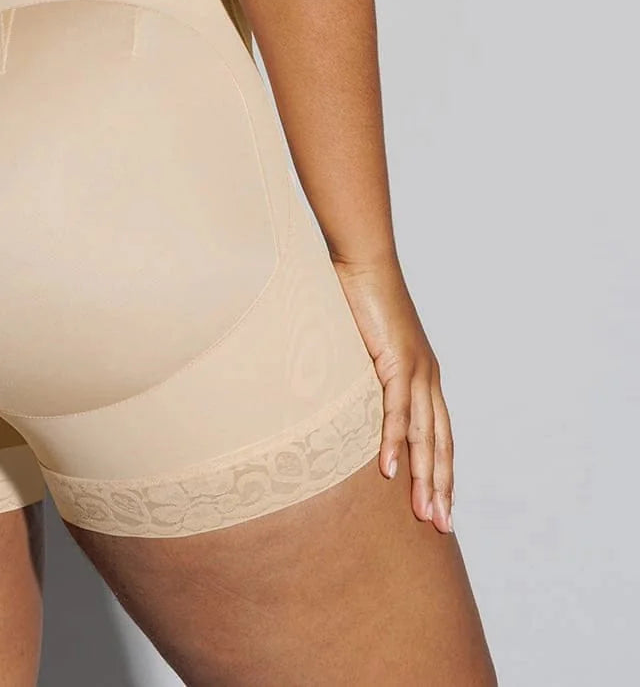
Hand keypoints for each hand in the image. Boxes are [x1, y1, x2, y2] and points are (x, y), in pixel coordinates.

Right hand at [331, 256, 454, 534]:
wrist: (363, 260)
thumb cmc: (358, 296)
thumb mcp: (362, 346)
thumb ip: (362, 374)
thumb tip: (344, 395)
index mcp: (423, 373)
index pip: (439, 432)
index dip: (442, 468)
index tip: (441, 503)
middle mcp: (428, 376)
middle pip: (440, 442)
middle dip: (441, 486)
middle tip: (440, 525)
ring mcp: (416, 369)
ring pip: (425, 435)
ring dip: (425, 477)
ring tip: (425, 513)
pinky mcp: (397, 360)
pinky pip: (396, 410)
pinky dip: (393, 442)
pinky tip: (387, 470)